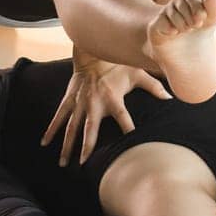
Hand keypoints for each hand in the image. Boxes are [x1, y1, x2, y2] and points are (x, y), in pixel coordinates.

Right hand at [41, 45, 172, 164]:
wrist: (93, 52)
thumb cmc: (118, 65)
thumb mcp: (137, 74)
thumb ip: (154, 87)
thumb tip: (171, 97)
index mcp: (113, 99)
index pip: (124, 118)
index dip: (128, 129)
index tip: (130, 142)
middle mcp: (94, 104)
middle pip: (90, 129)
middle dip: (86, 146)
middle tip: (83, 163)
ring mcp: (79, 103)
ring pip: (71, 128)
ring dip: (66, 145)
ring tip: (63, 163)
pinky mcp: (69, 100)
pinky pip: (59, 117)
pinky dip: (51, 129)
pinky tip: (44, 142)